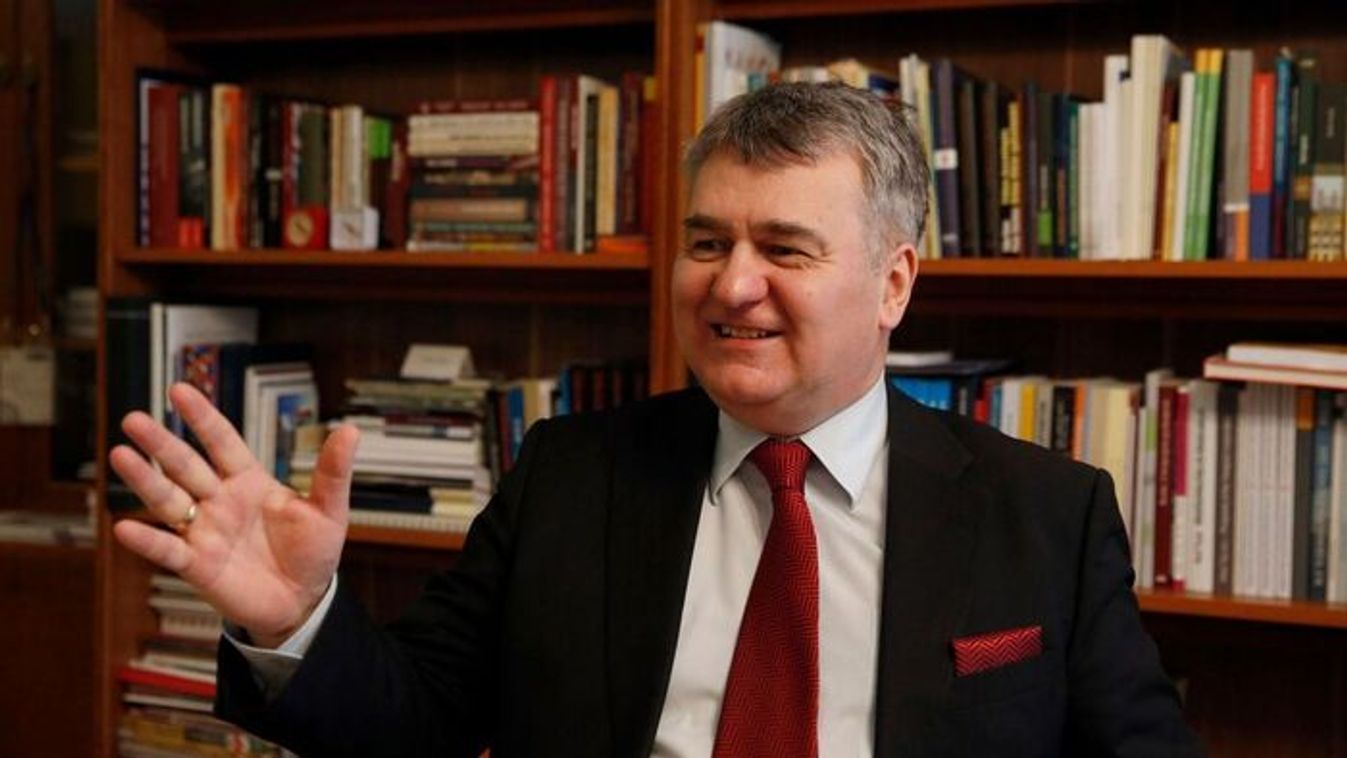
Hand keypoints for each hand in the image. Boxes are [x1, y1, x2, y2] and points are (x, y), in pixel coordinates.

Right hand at [109, 382, 359, 647]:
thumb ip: (332, 472)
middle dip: (162, 443)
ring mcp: (205, 531)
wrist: (304, 600)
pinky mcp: (198, 565)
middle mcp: (220, 500)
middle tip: (134, 419)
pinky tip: (124, 527)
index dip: (202, 418)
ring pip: (169, 500)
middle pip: (186, 466)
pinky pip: (169, 550)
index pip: (222, 442)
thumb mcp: (328, 510)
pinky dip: (148, 541)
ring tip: (120, 454)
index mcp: (249, 480)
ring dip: (145, 480)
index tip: (179, 391)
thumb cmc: (312, 551)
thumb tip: (350, 430)